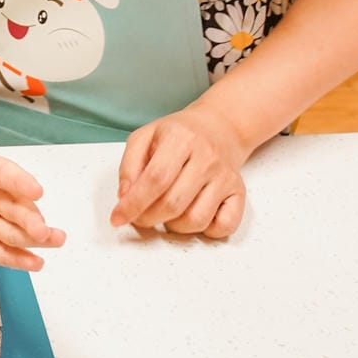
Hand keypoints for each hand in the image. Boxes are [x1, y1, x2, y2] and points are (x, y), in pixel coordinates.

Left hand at [0, 122, 64, 270]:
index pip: (6, 174)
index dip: (21, 182)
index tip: (36, 190)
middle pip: (17, 207)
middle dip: (31, 219)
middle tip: (42, 230)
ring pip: (17, 231)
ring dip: (37, 238)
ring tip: (55, 241)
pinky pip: (3, 253)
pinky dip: (20, 259)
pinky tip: (37, 263)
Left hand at [111, 104, 247, 237]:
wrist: (219, 127)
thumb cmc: (179, 134)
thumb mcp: (145, 136)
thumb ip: (129, 165)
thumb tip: (124, 196)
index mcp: (181, 139)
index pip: (155, 179)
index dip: (133, 204)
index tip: (118, 217)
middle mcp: (207, 158)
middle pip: (173, 204)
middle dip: (148, 218)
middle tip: (139, 216)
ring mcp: (225, 178)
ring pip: (196, 220)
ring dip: (174, 226)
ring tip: (166, 212)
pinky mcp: (238, 193)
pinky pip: (224, 227)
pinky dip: (206, 231)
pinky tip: (193, 216)